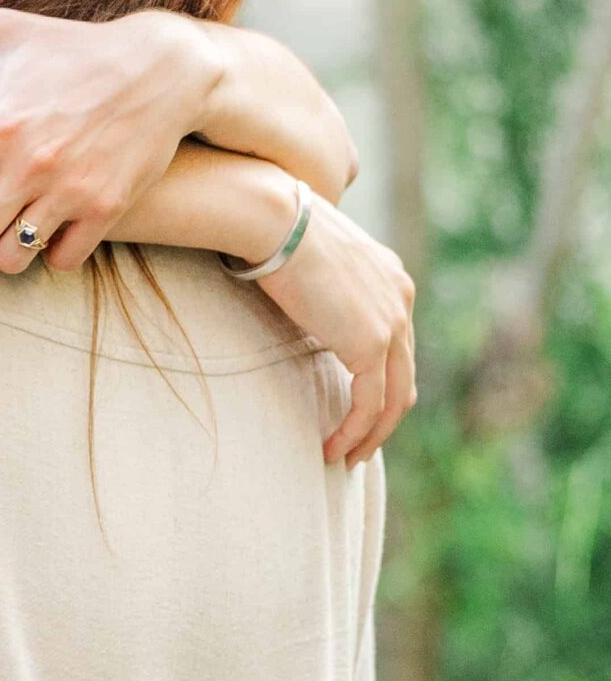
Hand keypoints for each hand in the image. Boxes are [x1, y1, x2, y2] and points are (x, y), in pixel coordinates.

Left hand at [0, 2, 214, 273]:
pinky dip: (50, 252)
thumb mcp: (7, 29)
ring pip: (11, 259)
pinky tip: (49, 228)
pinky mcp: (107, 208)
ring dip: (3, 250)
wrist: (163, 68)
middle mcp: (30, 163)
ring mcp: (70, 190)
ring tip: (5, 231)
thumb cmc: (73, 48)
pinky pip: (61, 260)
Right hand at [256, 197, 416, 467]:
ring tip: (346, 458)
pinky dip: (354, 432)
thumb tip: (304, 304)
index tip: (354, 408)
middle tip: (356, 445)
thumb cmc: (277, 231)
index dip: (378, 383)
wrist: (276, 221)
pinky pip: (369, 404)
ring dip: (371, 435)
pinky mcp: (371, 344)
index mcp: (392, 279)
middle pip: (403, 377)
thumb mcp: (314, 260)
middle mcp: (402, 300)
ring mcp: (393, 323)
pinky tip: (333, 449)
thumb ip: (324, 288)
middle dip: (381, 419)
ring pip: (394, 399)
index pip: (397, 346)